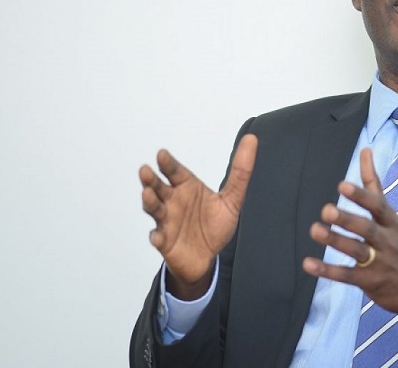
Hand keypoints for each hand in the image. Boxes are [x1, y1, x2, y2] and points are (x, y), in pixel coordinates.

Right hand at [139, 134, 256, 299]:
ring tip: (148, 195)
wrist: (208, 257)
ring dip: (150, 202)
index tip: (162, 154)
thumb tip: (251, 139)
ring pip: (155, 209)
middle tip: (145, 170)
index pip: (175, 171)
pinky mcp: (165, 242)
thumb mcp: (232, 199)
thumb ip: (241, 171)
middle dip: (151, 179)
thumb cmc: (214, 225)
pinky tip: (157, 236)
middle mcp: (173, 201)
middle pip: (158, 187)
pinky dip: (156, 236)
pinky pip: (158, 238)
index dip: (168, 163)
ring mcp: (166, 221)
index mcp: (187, 187)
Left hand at [302, 148, 397, 328]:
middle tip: (326, 209)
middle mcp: (387, 241)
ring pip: (356, 251)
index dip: (361, 196)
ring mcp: (379, 263)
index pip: (378, 207)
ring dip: (335, 241)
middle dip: (348, 219)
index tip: (342, 185)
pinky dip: (327, 270)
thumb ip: (374, 184)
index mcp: (392, 223)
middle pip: (367, 229)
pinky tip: (308, 263)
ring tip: (315, 230)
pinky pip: (346, 276)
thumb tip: (365, 150)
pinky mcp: (369, 282)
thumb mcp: (391, 216)